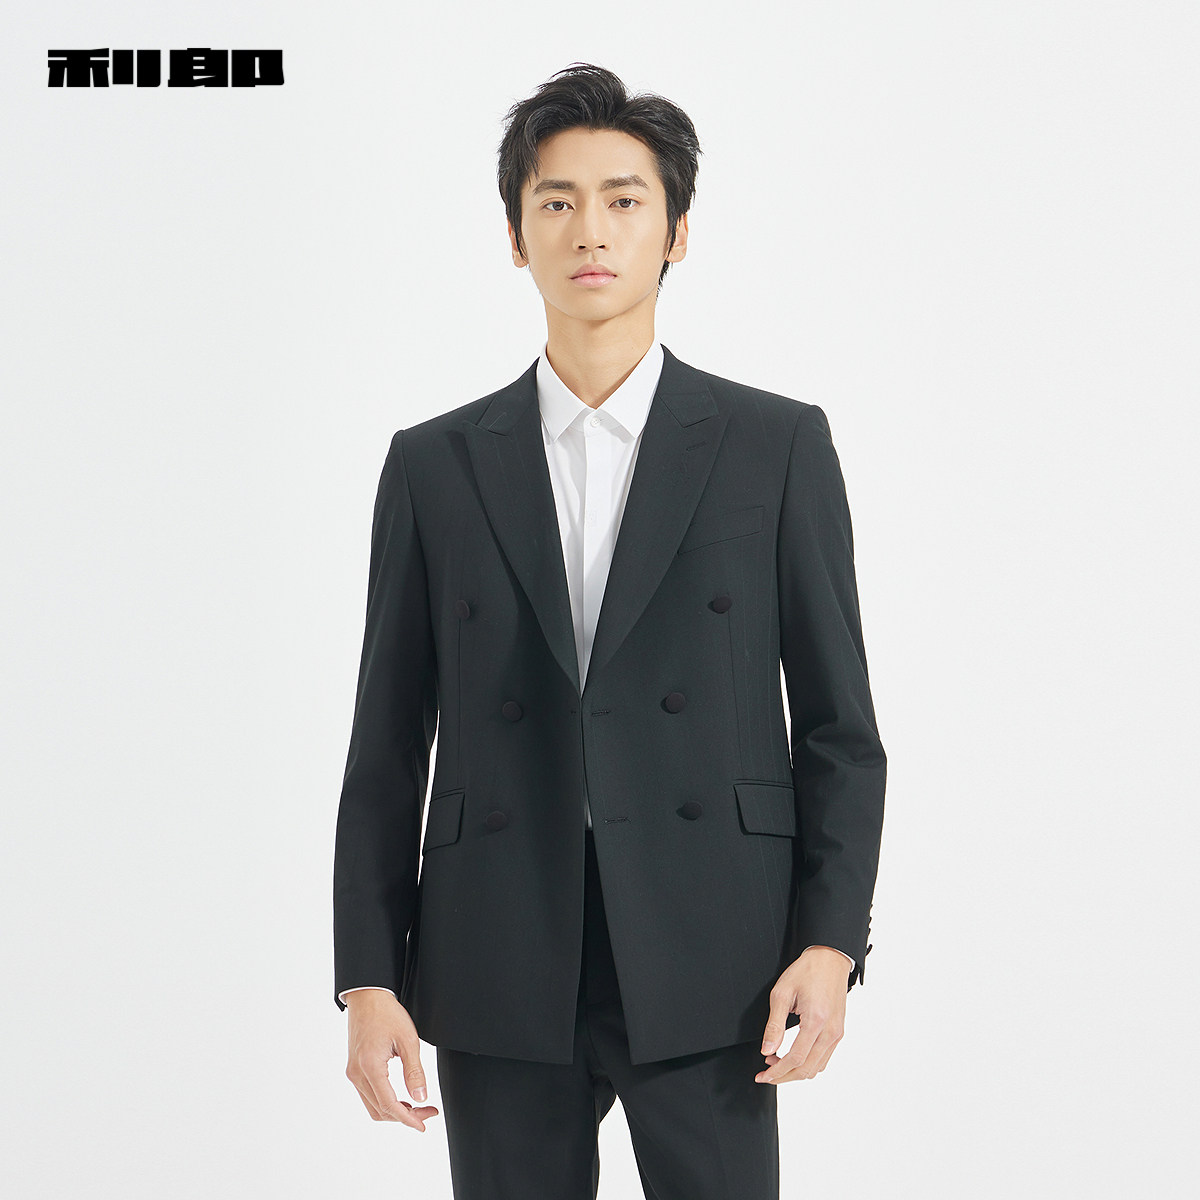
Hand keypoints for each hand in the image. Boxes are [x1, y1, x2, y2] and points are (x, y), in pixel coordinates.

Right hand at [344, 989, 440, 1129]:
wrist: (367, 997)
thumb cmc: (387, 1013)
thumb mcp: (408, 1040)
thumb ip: (415, 1072)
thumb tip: (421, 1098)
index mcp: (370, 1067)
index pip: (389, 1105)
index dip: (408, 1119)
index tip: (423, 1124)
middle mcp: (357, 1074)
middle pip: (380, 1110)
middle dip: (405, 1116)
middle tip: (428, 1111)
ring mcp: (353, 1072)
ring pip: (372, 1106)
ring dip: (394, 1111)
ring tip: (417, 1106)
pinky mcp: (354, 1069)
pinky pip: (368, 1095)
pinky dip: (384, 1102)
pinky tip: (401, 1097)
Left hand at [756, 945, 847, 1083]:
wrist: (829, 959)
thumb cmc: (806, 971)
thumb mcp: (782, 993)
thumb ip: (774, 1025)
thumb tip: (767, 1051)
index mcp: (816, 1021)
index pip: (795, 1059)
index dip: (777, 1072)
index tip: (763, 1075)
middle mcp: (830, 1032)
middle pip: (807, 1069)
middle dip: (784, 1076)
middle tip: (766, 1074)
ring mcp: (837, 1033)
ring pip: (817, 1068)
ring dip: (796, 1071)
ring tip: (777, 1063)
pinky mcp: (838, 1032)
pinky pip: (824, 1058)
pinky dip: (808, 1064)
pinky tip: (793, 1058)